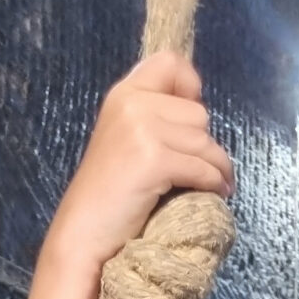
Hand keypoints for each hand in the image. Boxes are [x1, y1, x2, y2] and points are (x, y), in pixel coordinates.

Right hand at [45, 52, 233, 282]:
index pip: (170, 63)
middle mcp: (131, 104)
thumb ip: (151, 118)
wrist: (81, 235)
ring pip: (204, 141)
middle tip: (199, 166)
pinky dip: (214, 182)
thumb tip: (197, 112)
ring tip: (216, 183)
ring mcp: (141, 130)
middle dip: (203, 142)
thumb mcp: (124, 141)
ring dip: (217, 165)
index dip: (190, 86)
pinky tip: (215, 193)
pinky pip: (202, 167)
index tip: (191, 119)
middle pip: (197, 111)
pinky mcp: (153, 160)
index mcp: (123, 95)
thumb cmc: (106, 197)